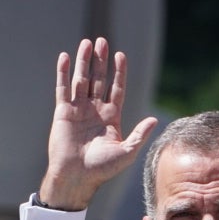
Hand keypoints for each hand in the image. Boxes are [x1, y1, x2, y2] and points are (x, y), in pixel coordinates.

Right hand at [39, 37, 157, 209]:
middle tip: (102, 41)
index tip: (121, 55)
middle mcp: (95, 110)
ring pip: (81, 80)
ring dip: (83, 61)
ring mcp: (78, 110)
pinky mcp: (63, 112)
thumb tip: (155, 119)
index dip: (119, 72)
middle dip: (101, 61)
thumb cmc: (102, 169)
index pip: (116, 89)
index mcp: (111, 117)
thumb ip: (140, 134)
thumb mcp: (127, 152)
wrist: (76, 177)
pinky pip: (63, 88)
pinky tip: (64, 57)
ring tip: (87, 43)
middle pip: (99, 79)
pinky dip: (63, 73)